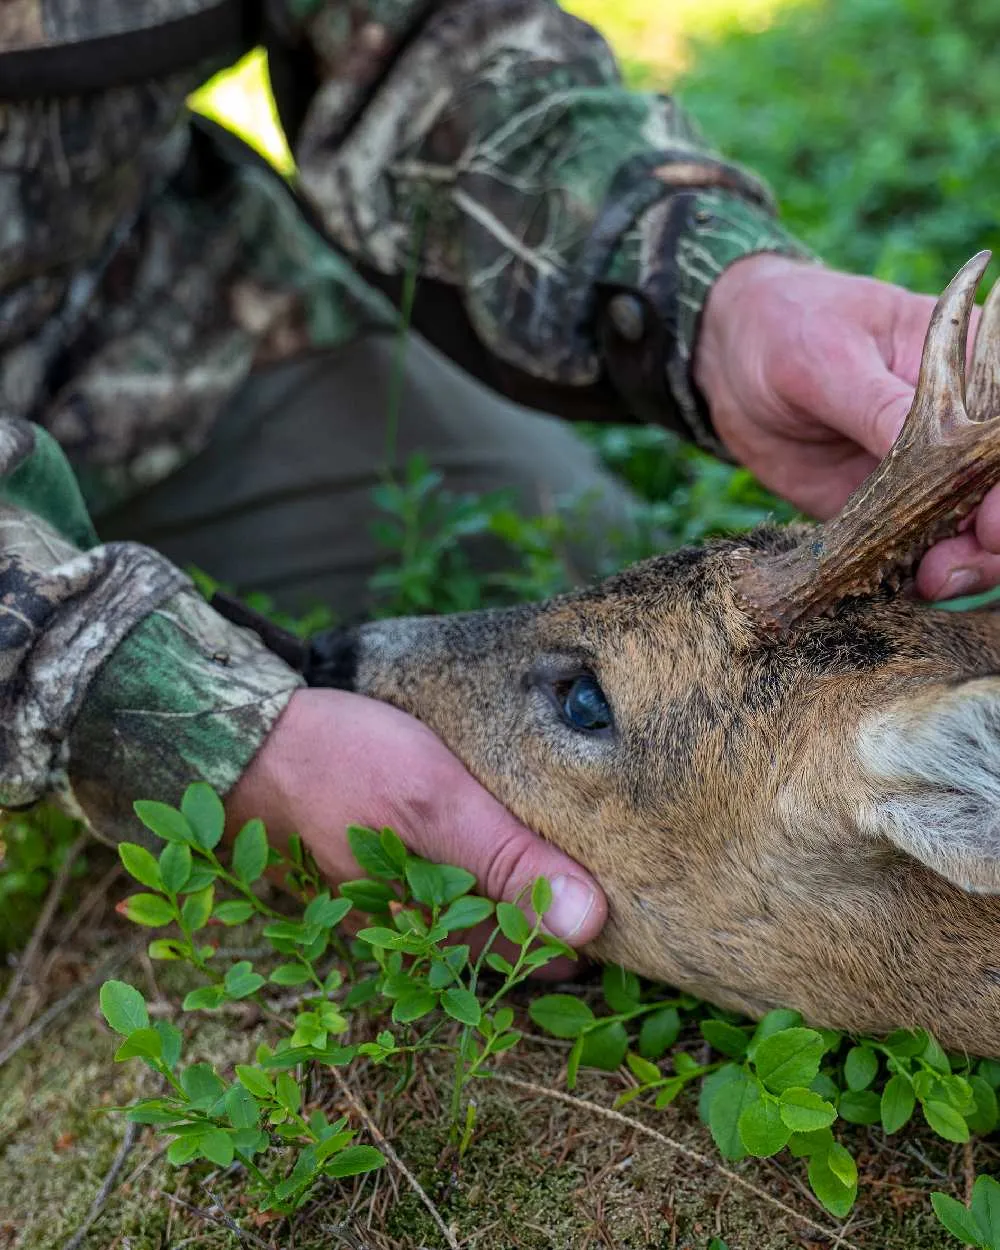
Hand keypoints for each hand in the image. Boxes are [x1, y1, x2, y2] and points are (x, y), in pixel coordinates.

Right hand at [226, 688, 605, 949]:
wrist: (242, 740)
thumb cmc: (342, 765)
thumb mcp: (439, 804)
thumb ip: (511, 862)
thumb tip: (592, 924)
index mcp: (429, 925)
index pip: (527, 955)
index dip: (576, 940)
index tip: (621, 921)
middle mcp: (404, 926)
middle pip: (494, 942)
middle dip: (542, 929)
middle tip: (599, 906)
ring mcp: (379, 899)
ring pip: (461, 917)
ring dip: (505, 905)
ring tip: (552, 880)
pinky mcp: (362, 868)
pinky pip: (428, 888)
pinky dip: (465, 879)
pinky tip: (477, 852)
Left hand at [694, 253, 999, 600]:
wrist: (731, 360)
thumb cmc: (790, 328)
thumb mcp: (830, 358)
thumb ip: (881, 406)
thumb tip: (940, 449)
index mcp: (975, 369)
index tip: (989, 524)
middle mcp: (962, 429)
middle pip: (995, 497)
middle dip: (988, 543)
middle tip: (949, 570)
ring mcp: (926, 475)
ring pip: (965, 535)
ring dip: (958, 568)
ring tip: (927, 582)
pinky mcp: (885, 510)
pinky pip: (910, 552)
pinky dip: (910, 576)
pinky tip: (895, 587)